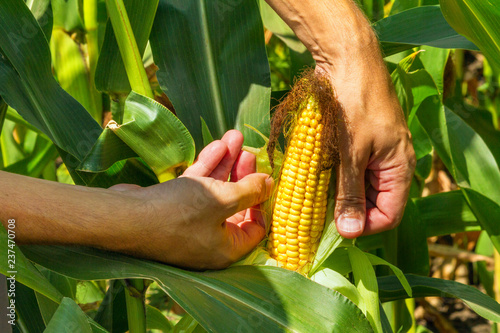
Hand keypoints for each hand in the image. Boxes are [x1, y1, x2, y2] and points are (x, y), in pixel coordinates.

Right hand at [111, 130, 272, 268]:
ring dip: (225, 164)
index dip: (262, 202)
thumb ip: (250, 191)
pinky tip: (216, 145)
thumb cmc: (179, 213)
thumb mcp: (223, 199)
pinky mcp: (172, 209)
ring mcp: (189, 225)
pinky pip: (195, 189)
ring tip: (235, 137)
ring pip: (214, 192)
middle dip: (242, 174)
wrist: (124, 217)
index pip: (255, 228)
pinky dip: (206, 169)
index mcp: (226, 249)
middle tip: (249, 151)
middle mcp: (209, 240)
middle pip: (235, 204)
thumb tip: (271, 184)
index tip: (263, 179)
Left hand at [263, 0, 414, 237]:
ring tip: (310, 199)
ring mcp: (375, 153)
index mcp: (399, 168)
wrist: (347, 60)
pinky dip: (334, 178)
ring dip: (337, 196)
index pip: (390, 215)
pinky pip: (350, 171)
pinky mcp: (359, 143)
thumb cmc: (353, 104)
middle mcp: (391, 164)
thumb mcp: (350, 153)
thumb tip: (351, 233)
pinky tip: (314, 180)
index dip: (364, 227)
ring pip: (359, 188)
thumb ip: (350, 194)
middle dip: (347, 212)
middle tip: (315, 216)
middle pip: (373, 204)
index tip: (333, 230)